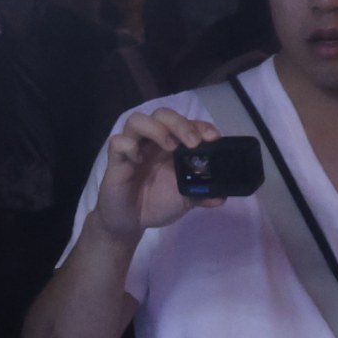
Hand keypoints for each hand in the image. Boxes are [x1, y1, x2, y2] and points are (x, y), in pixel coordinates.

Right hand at [82, 108, 219, 245]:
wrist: (131, 223)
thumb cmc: (156, 204)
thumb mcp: (184, 200)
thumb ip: (201, 194)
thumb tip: (221, 197)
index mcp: (170, 146)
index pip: (185, 123)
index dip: (200, 125)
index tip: (213, 137)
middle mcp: (151, 142)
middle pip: (161, 114)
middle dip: (180, 123)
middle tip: (193, 143)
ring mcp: (132, 149)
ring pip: (137, 120)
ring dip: (156, 129)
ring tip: (170, 146)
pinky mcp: (115, 161)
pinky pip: (117, 142)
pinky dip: (128, 146)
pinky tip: (138, 160)